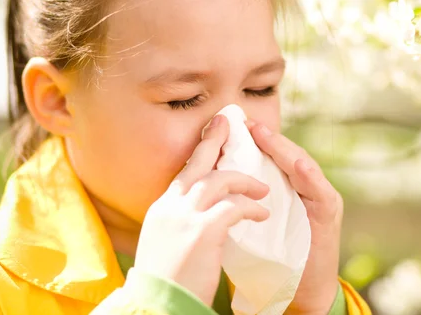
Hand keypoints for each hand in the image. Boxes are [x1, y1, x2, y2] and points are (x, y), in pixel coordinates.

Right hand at [134, 115, 269, 304]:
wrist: (157, 305)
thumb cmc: (164, 281)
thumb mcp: (164, 244)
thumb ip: (176, 223)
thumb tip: (191, 216)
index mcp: (162, 209)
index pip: (184, 174)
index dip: (200, 155)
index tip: (212, 137)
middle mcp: (170, 206)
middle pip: (197, 163)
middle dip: (215, 140)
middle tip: (231, 124)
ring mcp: (185, 216)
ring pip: (219, 180)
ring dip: (245, 181)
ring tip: (263, 189)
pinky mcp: (203, 231)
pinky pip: (234, 207)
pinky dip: (251, 207)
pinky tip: (262, 213)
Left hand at [246, 120, 342, 314]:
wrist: (300, 291)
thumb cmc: (276, 257)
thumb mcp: (256, 224)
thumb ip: (244, 202)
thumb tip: (212, 184)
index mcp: (287, 189)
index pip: (271, 159)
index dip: (253, 143)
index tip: (233, 128)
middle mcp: (306, 189)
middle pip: (286, 157)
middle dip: (267, 139)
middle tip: (246, 124)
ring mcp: (320, 199)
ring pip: (303, 166)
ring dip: (284, 150)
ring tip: (265, 135)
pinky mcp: (328, 215)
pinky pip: (320, 191)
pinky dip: (310, 176)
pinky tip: (299, 165)